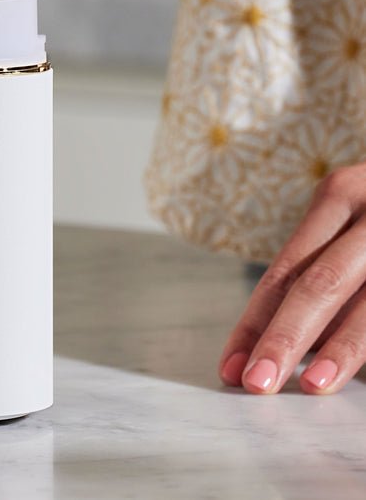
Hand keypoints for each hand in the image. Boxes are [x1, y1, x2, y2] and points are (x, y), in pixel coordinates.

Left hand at [219, 164, 365, 393]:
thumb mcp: (352, 221)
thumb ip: (321, 270)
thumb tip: (274, 342)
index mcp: (338, 197)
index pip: (283, 270)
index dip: (254, 322)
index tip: (230, 365)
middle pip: (319, 284)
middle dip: (284, 337)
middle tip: (256, 382)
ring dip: (339, 349)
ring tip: (311, 386)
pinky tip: (350, 370)